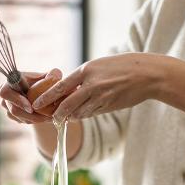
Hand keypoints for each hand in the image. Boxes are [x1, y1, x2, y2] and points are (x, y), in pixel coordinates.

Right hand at [0, 69, 62, 124]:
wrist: (39, 92)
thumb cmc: (42, 82)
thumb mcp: (49, 76)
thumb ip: (53, 74)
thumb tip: (54, 75)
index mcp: (10, 82)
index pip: (6, 93)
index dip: (17, 101)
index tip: (31, 108)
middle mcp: (5, 94)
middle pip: (13, 110)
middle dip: (30, 115)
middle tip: (45, 117)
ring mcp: (7, 106)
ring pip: (19, 117)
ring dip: (34, 119)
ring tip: (48, 118)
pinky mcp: (11, 115)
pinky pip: (22, 121)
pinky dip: (33, 121)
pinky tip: (44, 118)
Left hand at [32, 53, 162, 120]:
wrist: (147, 75)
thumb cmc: (124, 66)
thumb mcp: (100, 66)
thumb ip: (85, 77)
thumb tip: (70, 88)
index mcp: (86, 70)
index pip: (60, 86)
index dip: (47, 97)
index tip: (37, 104)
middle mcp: (91, 84)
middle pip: (67, 105)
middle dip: (57, 114)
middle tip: (51, 118)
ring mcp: (101, 97)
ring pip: (80, 112)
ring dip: (72, 116)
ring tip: (66, 117)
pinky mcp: (109, 106)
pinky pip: (92, 113)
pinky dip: (86, 114)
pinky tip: (84, 113)